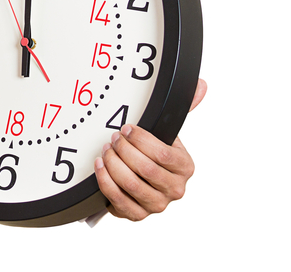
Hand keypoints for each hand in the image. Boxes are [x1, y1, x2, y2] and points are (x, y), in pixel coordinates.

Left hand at [94, 77, 206, 219]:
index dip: (140, 140)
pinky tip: (100, 166)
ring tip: (106, 150)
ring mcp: (157, 205)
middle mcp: (175, 189)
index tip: (126, 128)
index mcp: (185, 167)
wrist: (140, 178)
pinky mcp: (137, 215)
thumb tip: (201, 85)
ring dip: (113, 164)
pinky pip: (118, 199)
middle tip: (113, 138)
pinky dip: (105, 180)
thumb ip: (182, 108)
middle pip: (145, 169)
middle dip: (124, 150)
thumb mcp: (166, 130)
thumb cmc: (152, 151)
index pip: (163, 154)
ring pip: (131, 184)